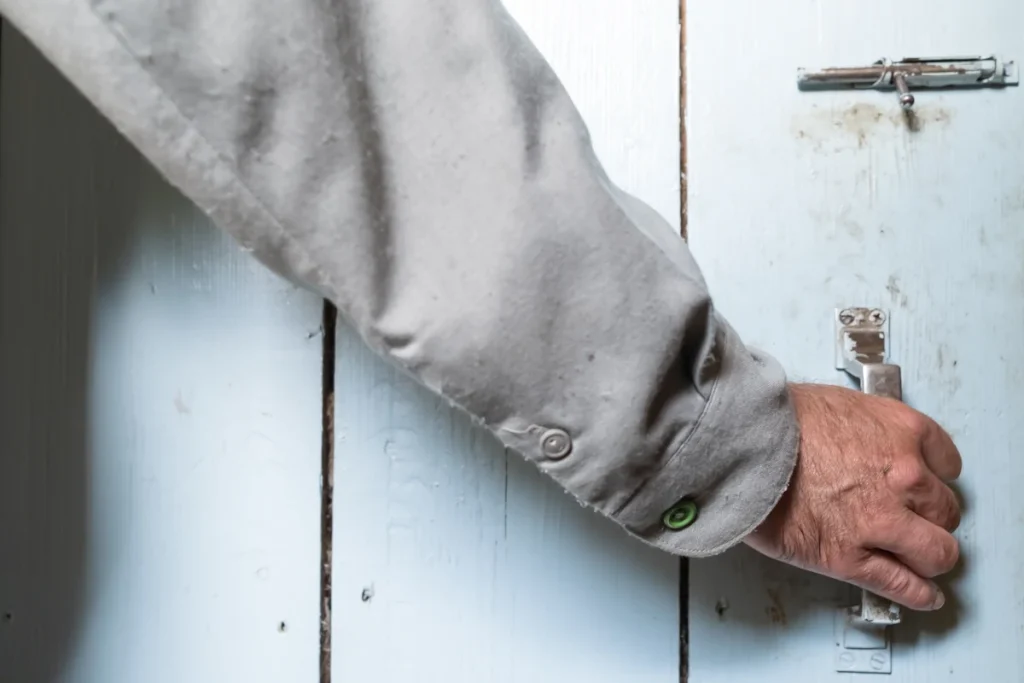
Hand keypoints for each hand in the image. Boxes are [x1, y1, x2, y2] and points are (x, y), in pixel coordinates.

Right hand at [744, 383, 961, 610]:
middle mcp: (904, 477)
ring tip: (921, 558)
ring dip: (930, 555)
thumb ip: (863, 429)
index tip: (925, 483)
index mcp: (902, 431)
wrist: (745, 442)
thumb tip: (855, 444)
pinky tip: (924, 594)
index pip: (947, 462)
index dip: (935, 476)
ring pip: (937, 552)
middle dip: (932, 516)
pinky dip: (920, 594)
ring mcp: (881, 521)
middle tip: (917, 519)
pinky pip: (902, 584)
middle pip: (944, 509)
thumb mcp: (836, 404)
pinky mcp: (851, 557)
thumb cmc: (776, 418)